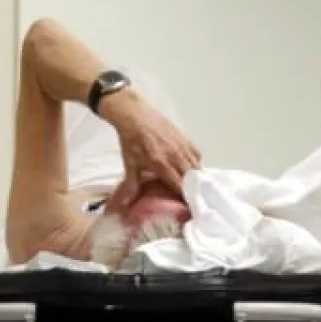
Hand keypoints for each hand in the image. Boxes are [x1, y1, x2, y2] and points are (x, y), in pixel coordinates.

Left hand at [102, 90, 201, 212]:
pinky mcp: (185, 138)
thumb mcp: (130, 164)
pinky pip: (197, 155)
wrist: (134, 115)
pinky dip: (196, 163)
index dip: (184, 198)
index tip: (185, 206)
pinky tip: (191, 168)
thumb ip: (131, 185)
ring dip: (195, 178)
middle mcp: (175, 156)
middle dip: (192, 190)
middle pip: (192, 179)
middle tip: (190, 198)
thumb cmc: (131, 140)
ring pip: (197, 167)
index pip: (180, 186)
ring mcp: (182, 146)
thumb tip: (123, 204)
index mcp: (161, 164)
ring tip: (193, 186)